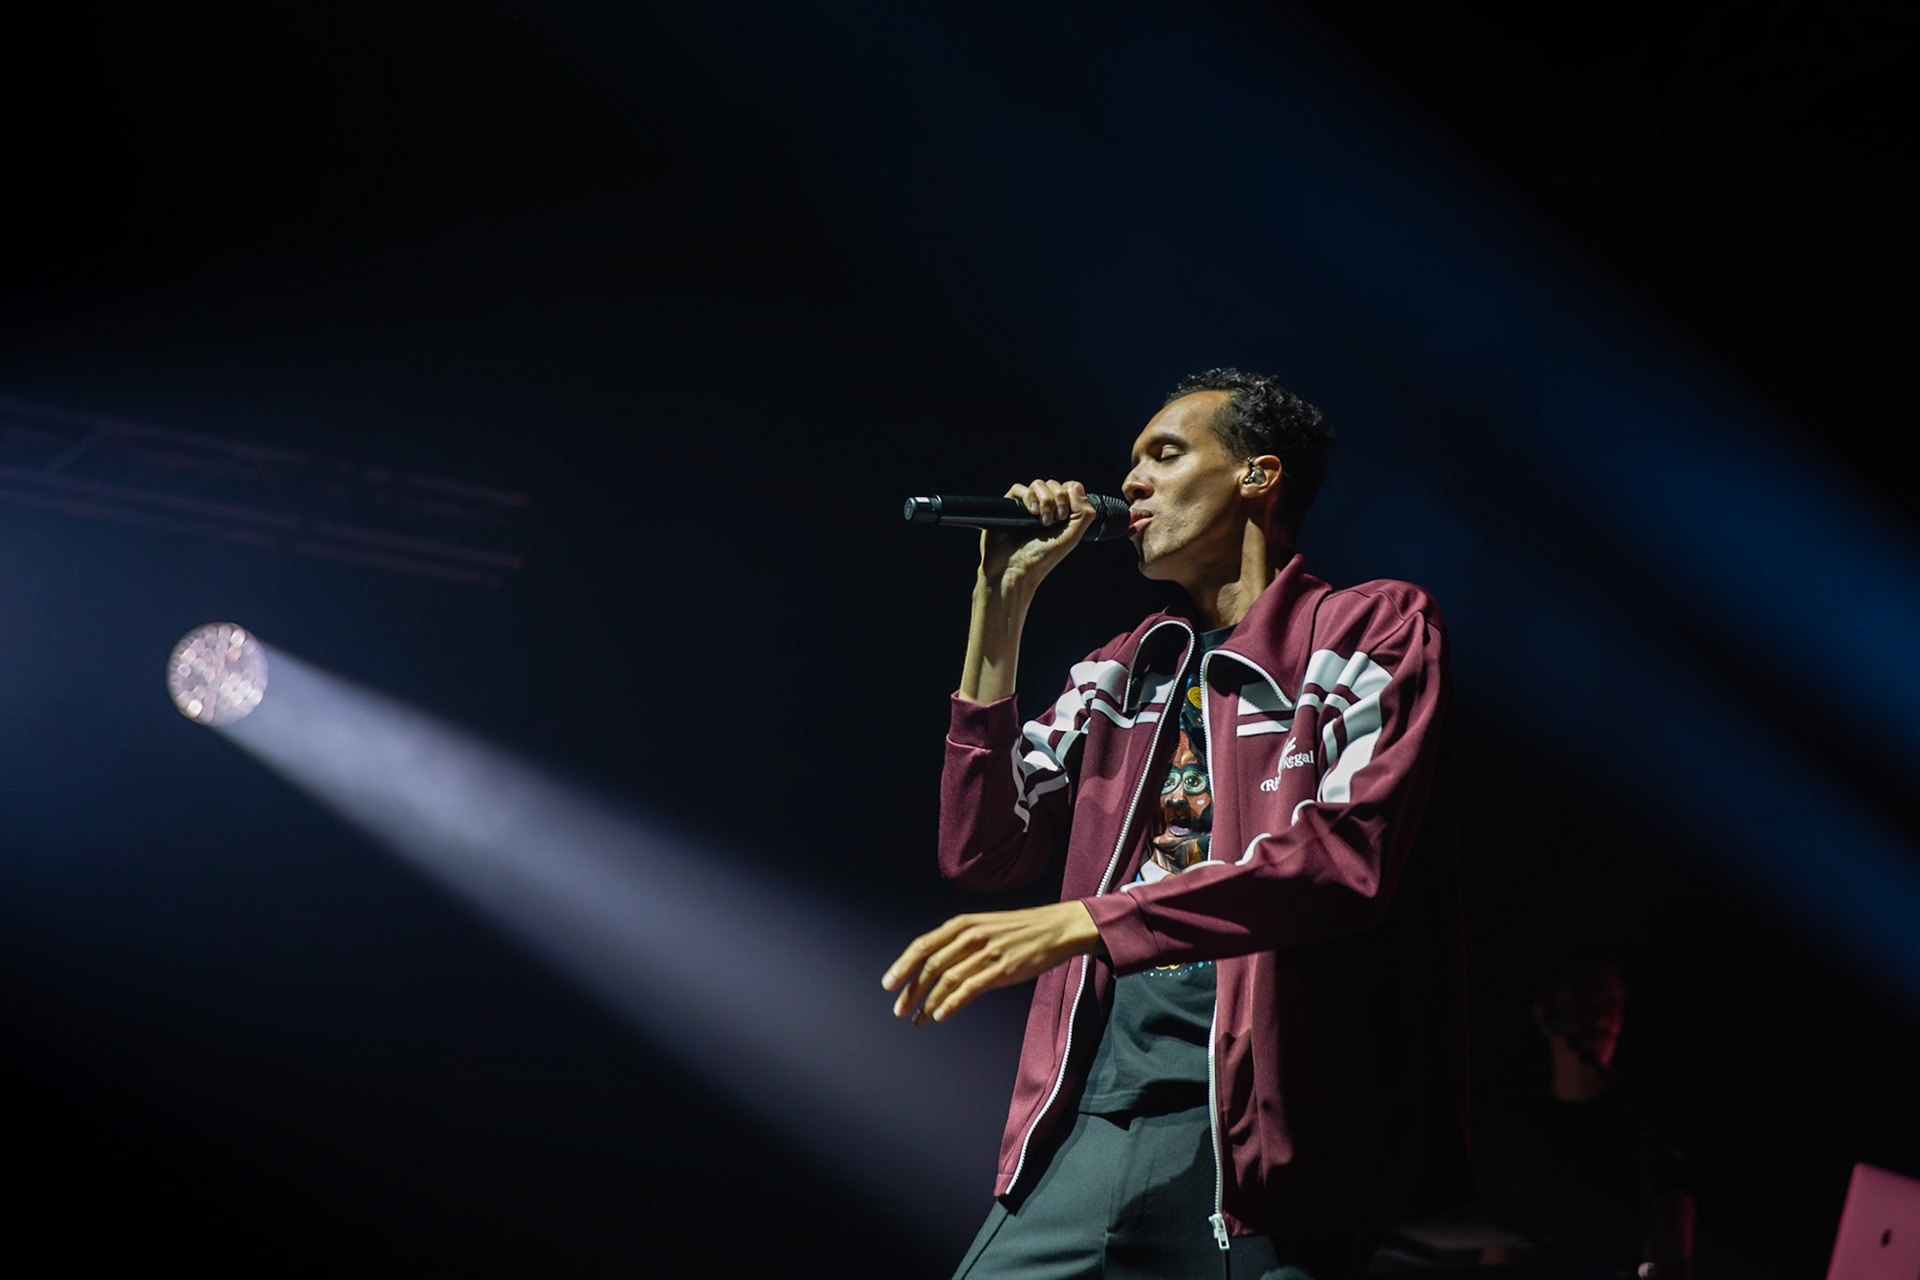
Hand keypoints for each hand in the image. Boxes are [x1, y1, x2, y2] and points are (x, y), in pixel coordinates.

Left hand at [882, 901, 1104, 1024]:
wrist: (1055, 929)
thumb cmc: (1018, 931)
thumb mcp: (984, 927)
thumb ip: (959, 944)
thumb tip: (934, 968)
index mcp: (963, 924)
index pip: (923, 945)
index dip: (903, 965)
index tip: (888, 984)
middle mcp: (970, 936)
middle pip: (931, 965)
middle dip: (911, 989)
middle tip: (899, 1009)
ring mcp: (986, 953)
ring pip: (947, 980)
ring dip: (928, 1002)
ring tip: (917, 1019)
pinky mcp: (1001, 969)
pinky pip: (969, 989)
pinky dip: (951, 1004)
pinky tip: (940, 1016)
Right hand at [979, 479, 1096, 595]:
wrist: (1014, 569)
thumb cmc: (1042, 559)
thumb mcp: (1071, 538)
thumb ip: (1084, 513)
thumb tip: (1076, 487)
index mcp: (1060, 515)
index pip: (1069, 489)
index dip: (1070, 494)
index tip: (1066, 514)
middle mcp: (1044, 508)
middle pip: (1054, 485)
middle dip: (1057, 500)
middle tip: (1053, 521)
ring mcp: (1026, 507)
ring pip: (1038, 484)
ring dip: (1044, 500)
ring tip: (1041, 520)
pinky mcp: (1010, 506)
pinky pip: (1018, 488)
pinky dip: (1028, 497)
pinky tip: (1031, 513)